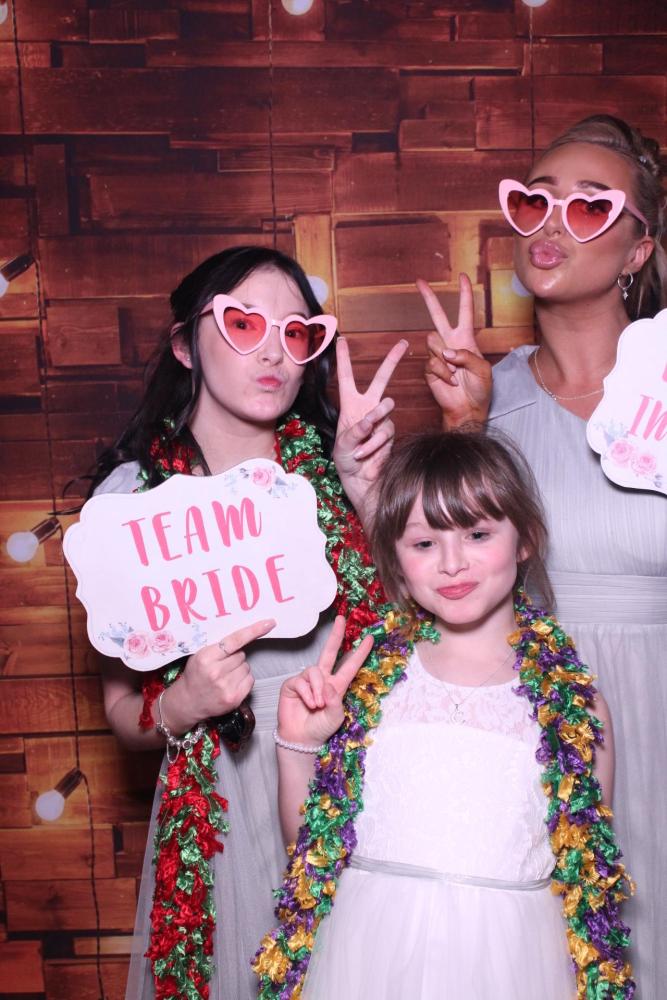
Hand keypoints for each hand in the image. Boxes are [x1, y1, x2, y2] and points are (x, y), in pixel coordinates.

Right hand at [171, 618, 275, 729]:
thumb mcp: (200, 656)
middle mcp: (216, 672)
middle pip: (242, 654)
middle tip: (222, 665)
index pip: (235, 640)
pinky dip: (244, 680)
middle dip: (235, 657)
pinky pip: (250, 680)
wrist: (188, 702)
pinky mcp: (234, 698)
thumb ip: (219, 647)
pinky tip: (231, 684)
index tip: (269, 623)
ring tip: (225, 676)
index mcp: (206, 657)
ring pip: (247, 667)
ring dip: (240, 669)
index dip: (254, 630)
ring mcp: (226, 687)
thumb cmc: (195, 676)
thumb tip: (245, 635)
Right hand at [277, 616, 374, 745]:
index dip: (360, 652)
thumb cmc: (320, 728)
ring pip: (315, 671)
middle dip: (335, 635)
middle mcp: (323, 680)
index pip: (349, 665)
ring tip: (317, 705)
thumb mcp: (335, 716)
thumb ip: (335, 700)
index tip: (369, 639)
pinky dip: (307, 694)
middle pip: (329, 652)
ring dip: (317, 689)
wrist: (301, 739)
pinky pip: (301, 681)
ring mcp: (307, 681)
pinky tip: (308, 704)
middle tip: (341, 619)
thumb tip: (327, 684)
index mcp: (337, 686)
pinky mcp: (293, 684)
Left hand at [333, 336, 407, 519]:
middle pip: (381, 379)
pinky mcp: (391, 433)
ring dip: (372, 432)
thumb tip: (374, 419)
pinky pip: (386, 433)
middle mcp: (368, 407)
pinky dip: (375, 445)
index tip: (342, 340)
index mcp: (350, 404)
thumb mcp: (344, 444)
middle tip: (404, 344)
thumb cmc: (346, 460)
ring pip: (385, 412)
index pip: (347, 378)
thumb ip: (357, 430)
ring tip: (361, 449)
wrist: (361, 478)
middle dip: (392, 361)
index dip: (344, 359)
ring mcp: (382, 419)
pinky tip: (367, 455)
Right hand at [419, 274, 491, 427]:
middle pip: (437, 315)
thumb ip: (467, 356)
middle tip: (419, 282)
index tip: (462, 277)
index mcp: (466, 338)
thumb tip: (446, 352)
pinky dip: (443, 373)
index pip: (464, 311)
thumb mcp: (483, 369)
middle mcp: (450, 342)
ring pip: (433, 341)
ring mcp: (438, 355)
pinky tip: (451, 382)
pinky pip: (432, 362)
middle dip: (428, 298)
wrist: (467, 407)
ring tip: (457, 374)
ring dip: (447, 359)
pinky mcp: (429, 368)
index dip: (464, 293)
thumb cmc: (480, 388)